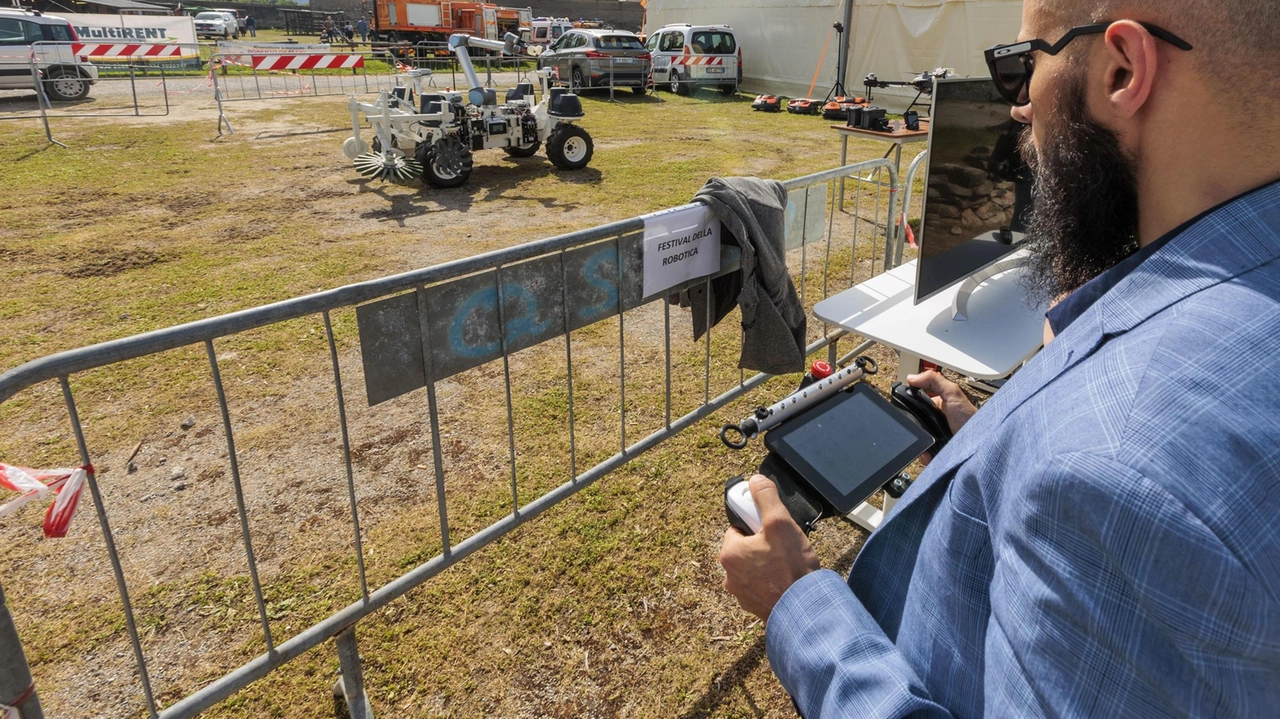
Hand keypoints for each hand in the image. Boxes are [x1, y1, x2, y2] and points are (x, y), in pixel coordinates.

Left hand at [719, 475, 819, 621]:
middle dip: (763, 545)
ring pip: (754, 567)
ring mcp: (742, 594)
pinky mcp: (755, 606)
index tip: (772, 530)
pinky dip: (772, 582)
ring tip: (788, 565)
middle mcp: (729, 576)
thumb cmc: (791, 568)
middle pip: (746, 548)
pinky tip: (788, 581)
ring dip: (768, 564)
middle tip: (784, 547)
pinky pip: (762, 585)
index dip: (756, 525)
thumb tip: (755, 481)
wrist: (806, 609)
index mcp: (729, 554)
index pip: (738, 528)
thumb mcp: (780, 522)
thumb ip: (766, 498)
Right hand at [907, 370, 977, 463]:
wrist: (978, 443)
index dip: (909, 398)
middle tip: (911, 425)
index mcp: (936, 403)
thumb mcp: (953, 393)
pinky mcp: (934, 449)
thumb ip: (934, 380)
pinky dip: (923, 454)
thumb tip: (912, 377)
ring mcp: (934, 434)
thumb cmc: (970, 419)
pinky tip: (928, 452)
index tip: (901, 399)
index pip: (916, 398)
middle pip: (912, 420)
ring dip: (916, 440)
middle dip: (910, 424)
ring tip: (923, 440)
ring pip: (916, 437)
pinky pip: (922, 452)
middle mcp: (933, 419)